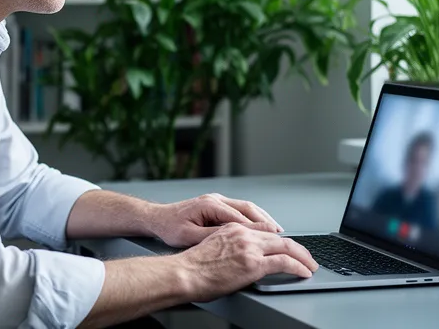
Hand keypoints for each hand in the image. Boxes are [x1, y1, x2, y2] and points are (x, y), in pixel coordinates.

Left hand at [148, 193, 283, 247]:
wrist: (157, 218)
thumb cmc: (170, 228)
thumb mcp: (190, 236)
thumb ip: (212, 237)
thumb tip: (234, 240)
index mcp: (210, 205)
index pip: (240, 217)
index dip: (258, 229)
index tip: (273, 238)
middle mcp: (215, 199)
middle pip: (248, 208)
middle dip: (265, 221)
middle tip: (280, 235)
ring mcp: (216, 200)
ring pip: (246, 207)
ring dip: (262, 218)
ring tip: (276, 232)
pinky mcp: (216, 204)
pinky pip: (239, 209)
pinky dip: (252, 218)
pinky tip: (260, 227)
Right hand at [175, 223, 318, 302]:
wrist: (183, 273)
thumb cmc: (192, 266)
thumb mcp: (212, 246)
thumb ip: (229, 245)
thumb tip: (239, 257)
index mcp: (233, 228)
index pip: (265, 231)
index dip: (281, 241)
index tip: (289, 248)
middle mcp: (244, 234)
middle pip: (280, 238)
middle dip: (298, 249)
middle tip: (307, 258)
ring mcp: (250, 248)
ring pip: (287, 247)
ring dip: (303, 258)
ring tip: (311, 266)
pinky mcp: (253, 264)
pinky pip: (284, 262)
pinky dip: (299, 267)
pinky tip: (304, 273)